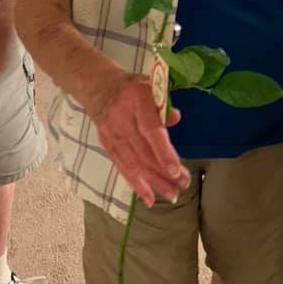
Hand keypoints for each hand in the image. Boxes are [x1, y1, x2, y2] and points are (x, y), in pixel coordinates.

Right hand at [92, 72, 190, 206]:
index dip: (163, 152)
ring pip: (133, 164)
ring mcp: (112, 134)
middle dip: (164, 173)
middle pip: (143, 152)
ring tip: (171, 195)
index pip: (150, 130)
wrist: (99, 87)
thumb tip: (175, 118)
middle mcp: (122, 119)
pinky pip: (122, 167)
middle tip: (183, 186)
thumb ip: (163, 104)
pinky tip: (149, 197)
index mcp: (136, 100)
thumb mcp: (151, 86)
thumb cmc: (132, 88)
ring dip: (153, 182)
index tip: (176, 171)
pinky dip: (136, 184)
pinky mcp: (107, 145)